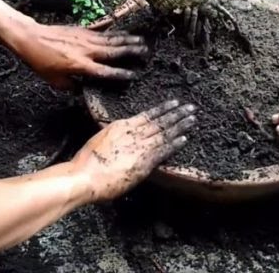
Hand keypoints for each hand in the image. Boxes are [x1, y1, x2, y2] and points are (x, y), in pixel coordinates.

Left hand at [14, 23, 147, 88]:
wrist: (30, 38)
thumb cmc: (40, 61)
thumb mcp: (55, 81)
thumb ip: (72, 86)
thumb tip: (83, 89)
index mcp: (81, 66)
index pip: (106, 71)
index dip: (120, 74)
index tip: (134, 75)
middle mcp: (87, 50)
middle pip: (114, 51)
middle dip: (132, 51)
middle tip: (146, 51)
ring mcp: (85, 38)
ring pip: (111, 38)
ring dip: (127, 39)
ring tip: (141, 39)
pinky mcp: (81, 29)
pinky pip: (100, 28)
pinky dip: (111, 26)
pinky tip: (120, 23)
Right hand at [71, 99, 195, 200]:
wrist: (85, 176)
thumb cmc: (86, 163)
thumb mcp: (100, 142)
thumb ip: (114, 139)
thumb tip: (121, 141)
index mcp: (121, 126)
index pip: (146, 115)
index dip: (162, 109)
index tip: (174, 103)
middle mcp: (132, 133)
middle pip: (159, 121)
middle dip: (176, 113)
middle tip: (191, 107)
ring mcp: (140, 146)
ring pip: (164, 132)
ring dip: (180, 125)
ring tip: (193, 118)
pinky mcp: (144, 161)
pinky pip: (163, 150)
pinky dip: (175, 144)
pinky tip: (185, 138)